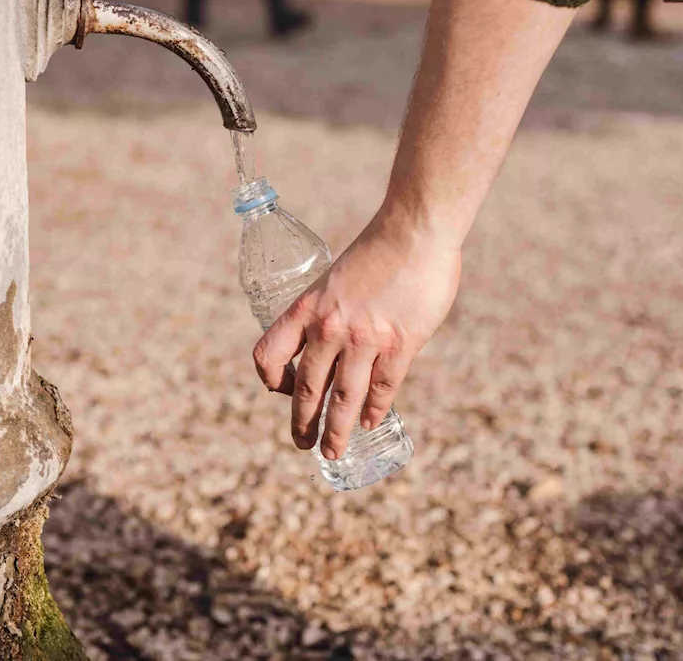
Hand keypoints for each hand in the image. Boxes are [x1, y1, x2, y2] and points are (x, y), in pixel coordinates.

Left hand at [253, 208, 460, 459]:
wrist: (414, 231)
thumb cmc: (378, 250)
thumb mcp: (335, 279)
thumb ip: (332, 313)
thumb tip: (339, 345)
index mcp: (306, 308)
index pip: (268, 353)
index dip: (270, 378)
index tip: (281, 389)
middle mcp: (328, 328)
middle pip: (306, 389)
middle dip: (303, 423)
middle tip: (303, 444)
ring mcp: (364, 339)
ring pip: (343, 399)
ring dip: (336, 431)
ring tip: (332, 451)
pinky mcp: (400, 345)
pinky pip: (382, 389)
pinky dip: (374, 411)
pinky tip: (371, 422)